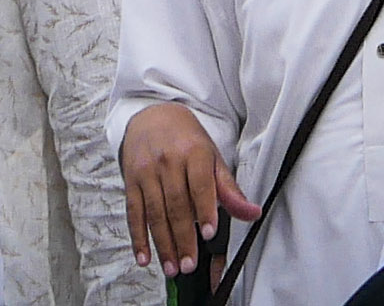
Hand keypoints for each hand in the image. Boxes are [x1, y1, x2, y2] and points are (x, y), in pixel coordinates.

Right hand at [122, 101, 255, 276]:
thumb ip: (229, 189)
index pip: (200, 184)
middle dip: (183, 238)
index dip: (205, 209)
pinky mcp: (130, 182)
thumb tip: (253, 213)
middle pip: (176, 204)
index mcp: (194, 153)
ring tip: (172, 268)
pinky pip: (133, 213)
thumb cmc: (187, 141)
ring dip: (163, 244)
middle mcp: (168, 162)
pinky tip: (144, 257)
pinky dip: (138, 238)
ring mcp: (146, 172)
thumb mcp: (212, 158)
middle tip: (190, 265)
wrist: (153, 116)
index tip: (210, 233)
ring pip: (154, 213)